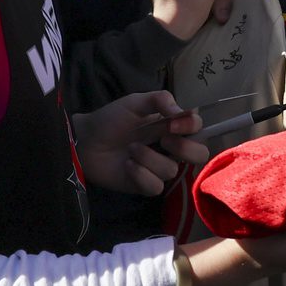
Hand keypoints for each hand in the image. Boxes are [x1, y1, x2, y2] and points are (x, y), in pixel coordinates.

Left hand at [75, 92, 209, 194]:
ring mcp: (158, 167)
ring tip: (130, 149)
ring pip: (171, 170)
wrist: (85, 140)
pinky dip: (140, 174)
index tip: (174, 123)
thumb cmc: (111, 119)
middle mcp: (170, 148)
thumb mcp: (135, 102)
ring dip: (149, 158)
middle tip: (164, 140)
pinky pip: (156, 186)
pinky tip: (127, 165)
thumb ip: (160, 100)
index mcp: (171, 126)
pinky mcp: (145, 185)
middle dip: (185, 149)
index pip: (198, 129)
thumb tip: (183, 111)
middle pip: (200, 155)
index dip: (192, 127)